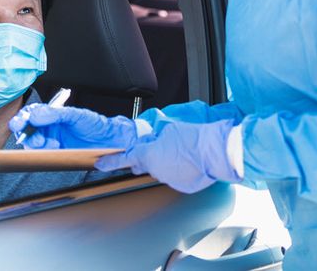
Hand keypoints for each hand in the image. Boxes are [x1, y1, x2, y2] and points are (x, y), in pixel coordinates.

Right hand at [9, 104, 137, 149]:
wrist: (112, 141)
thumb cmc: (96, 125)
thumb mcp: (76, 115)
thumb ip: (55, 114)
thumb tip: (36, 115)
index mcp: (52, 115)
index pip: (31, 114)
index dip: (23, 118)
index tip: (20, 123)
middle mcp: (50, 128)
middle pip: (28, 130)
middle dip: (28, 134)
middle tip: (37, 138)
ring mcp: (52, 142)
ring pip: (33, 144)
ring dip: (37, 143)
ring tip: (51, 143)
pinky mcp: (57, 155)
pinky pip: (43, 155)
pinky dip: (45, 152)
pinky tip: (55, 148)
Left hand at [95, 120, 239, 193]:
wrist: (217, 151)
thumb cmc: (196, 139)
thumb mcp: (170, 130)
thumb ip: (157, 136)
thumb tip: (155, 139)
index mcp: (150, 155)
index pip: (125, 158)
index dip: (111, 161)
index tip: (100, 163)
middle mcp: (157, 170)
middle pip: (145, 164)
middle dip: (146, 158)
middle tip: (156, 149)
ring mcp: (170, 180)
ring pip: (162, 170)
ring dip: (167, 162)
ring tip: (182, 152)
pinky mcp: (183, 185)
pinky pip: (176, 176)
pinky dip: (180, 170)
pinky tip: (190, 162)